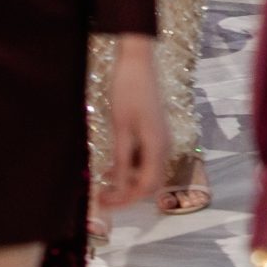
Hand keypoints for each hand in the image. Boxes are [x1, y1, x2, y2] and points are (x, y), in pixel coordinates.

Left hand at [98, 35, 168, 208]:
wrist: (138, 64)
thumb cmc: (128, 92)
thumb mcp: (121, 128)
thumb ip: (123, 159)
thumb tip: (120, 187)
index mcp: (157, 145)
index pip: (147, 186)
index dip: (126, 199)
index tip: (104, 203)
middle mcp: (163, 145)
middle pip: (151, 182)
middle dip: (128, 194)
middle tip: (103, 198)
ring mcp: (160, 138)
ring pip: (148, 171)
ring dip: (128, 182)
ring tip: (103, 185)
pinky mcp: (154, 132)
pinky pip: (145, 159)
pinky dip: (130, 168)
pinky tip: (111, 168)